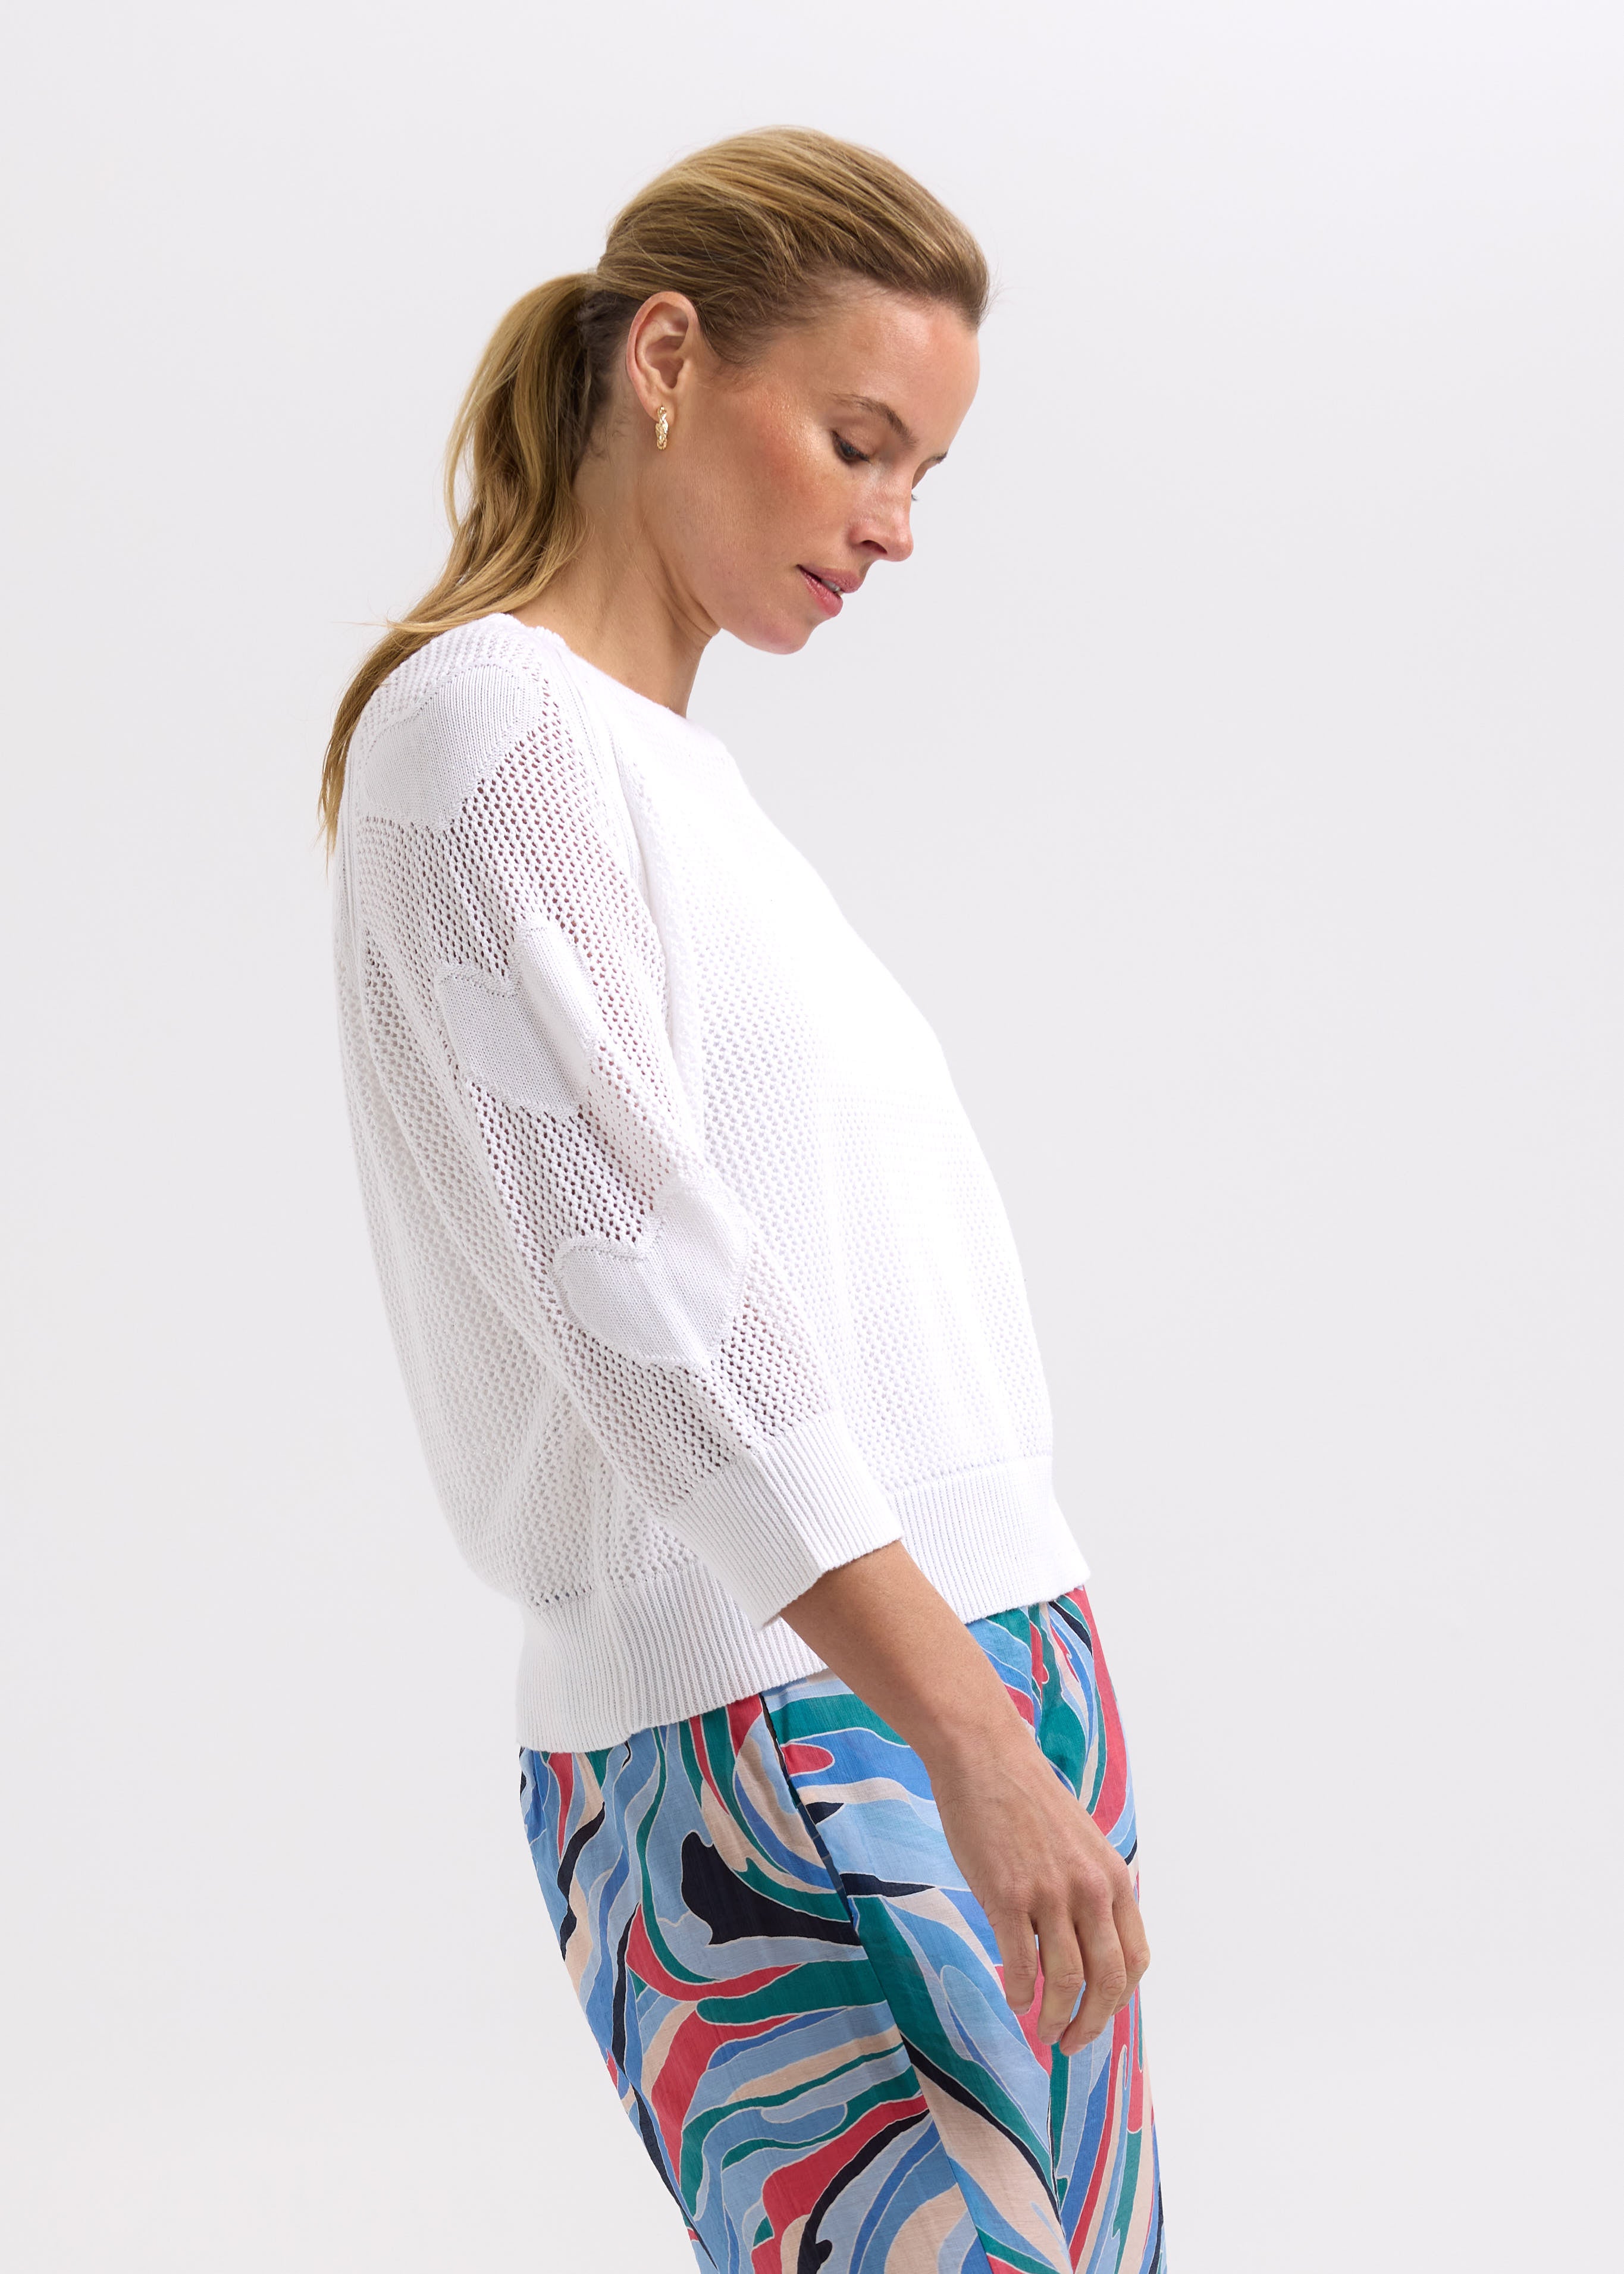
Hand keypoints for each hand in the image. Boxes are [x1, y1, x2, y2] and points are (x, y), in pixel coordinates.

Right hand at [923, 1720, 1149, 2054]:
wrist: (986, 1758)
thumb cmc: (1027, 1802)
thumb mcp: (1080, 1846)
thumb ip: (1090, 1893)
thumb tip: (1086, 1950)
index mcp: (1113, 1879)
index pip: (1134, 1960)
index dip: (1117, 2001)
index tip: (1096, 2019)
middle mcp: (1091, 1889)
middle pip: (1106, 1980)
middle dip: (1090, 2023)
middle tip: (1069, 2043)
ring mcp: (1050, 1892)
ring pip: (1066, 1979)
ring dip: (1056, 2017)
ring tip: (1042, 2030)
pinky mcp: (1008, 1894)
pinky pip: (1022, 1963)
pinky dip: (1020, 1992)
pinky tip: (1014, 1997)